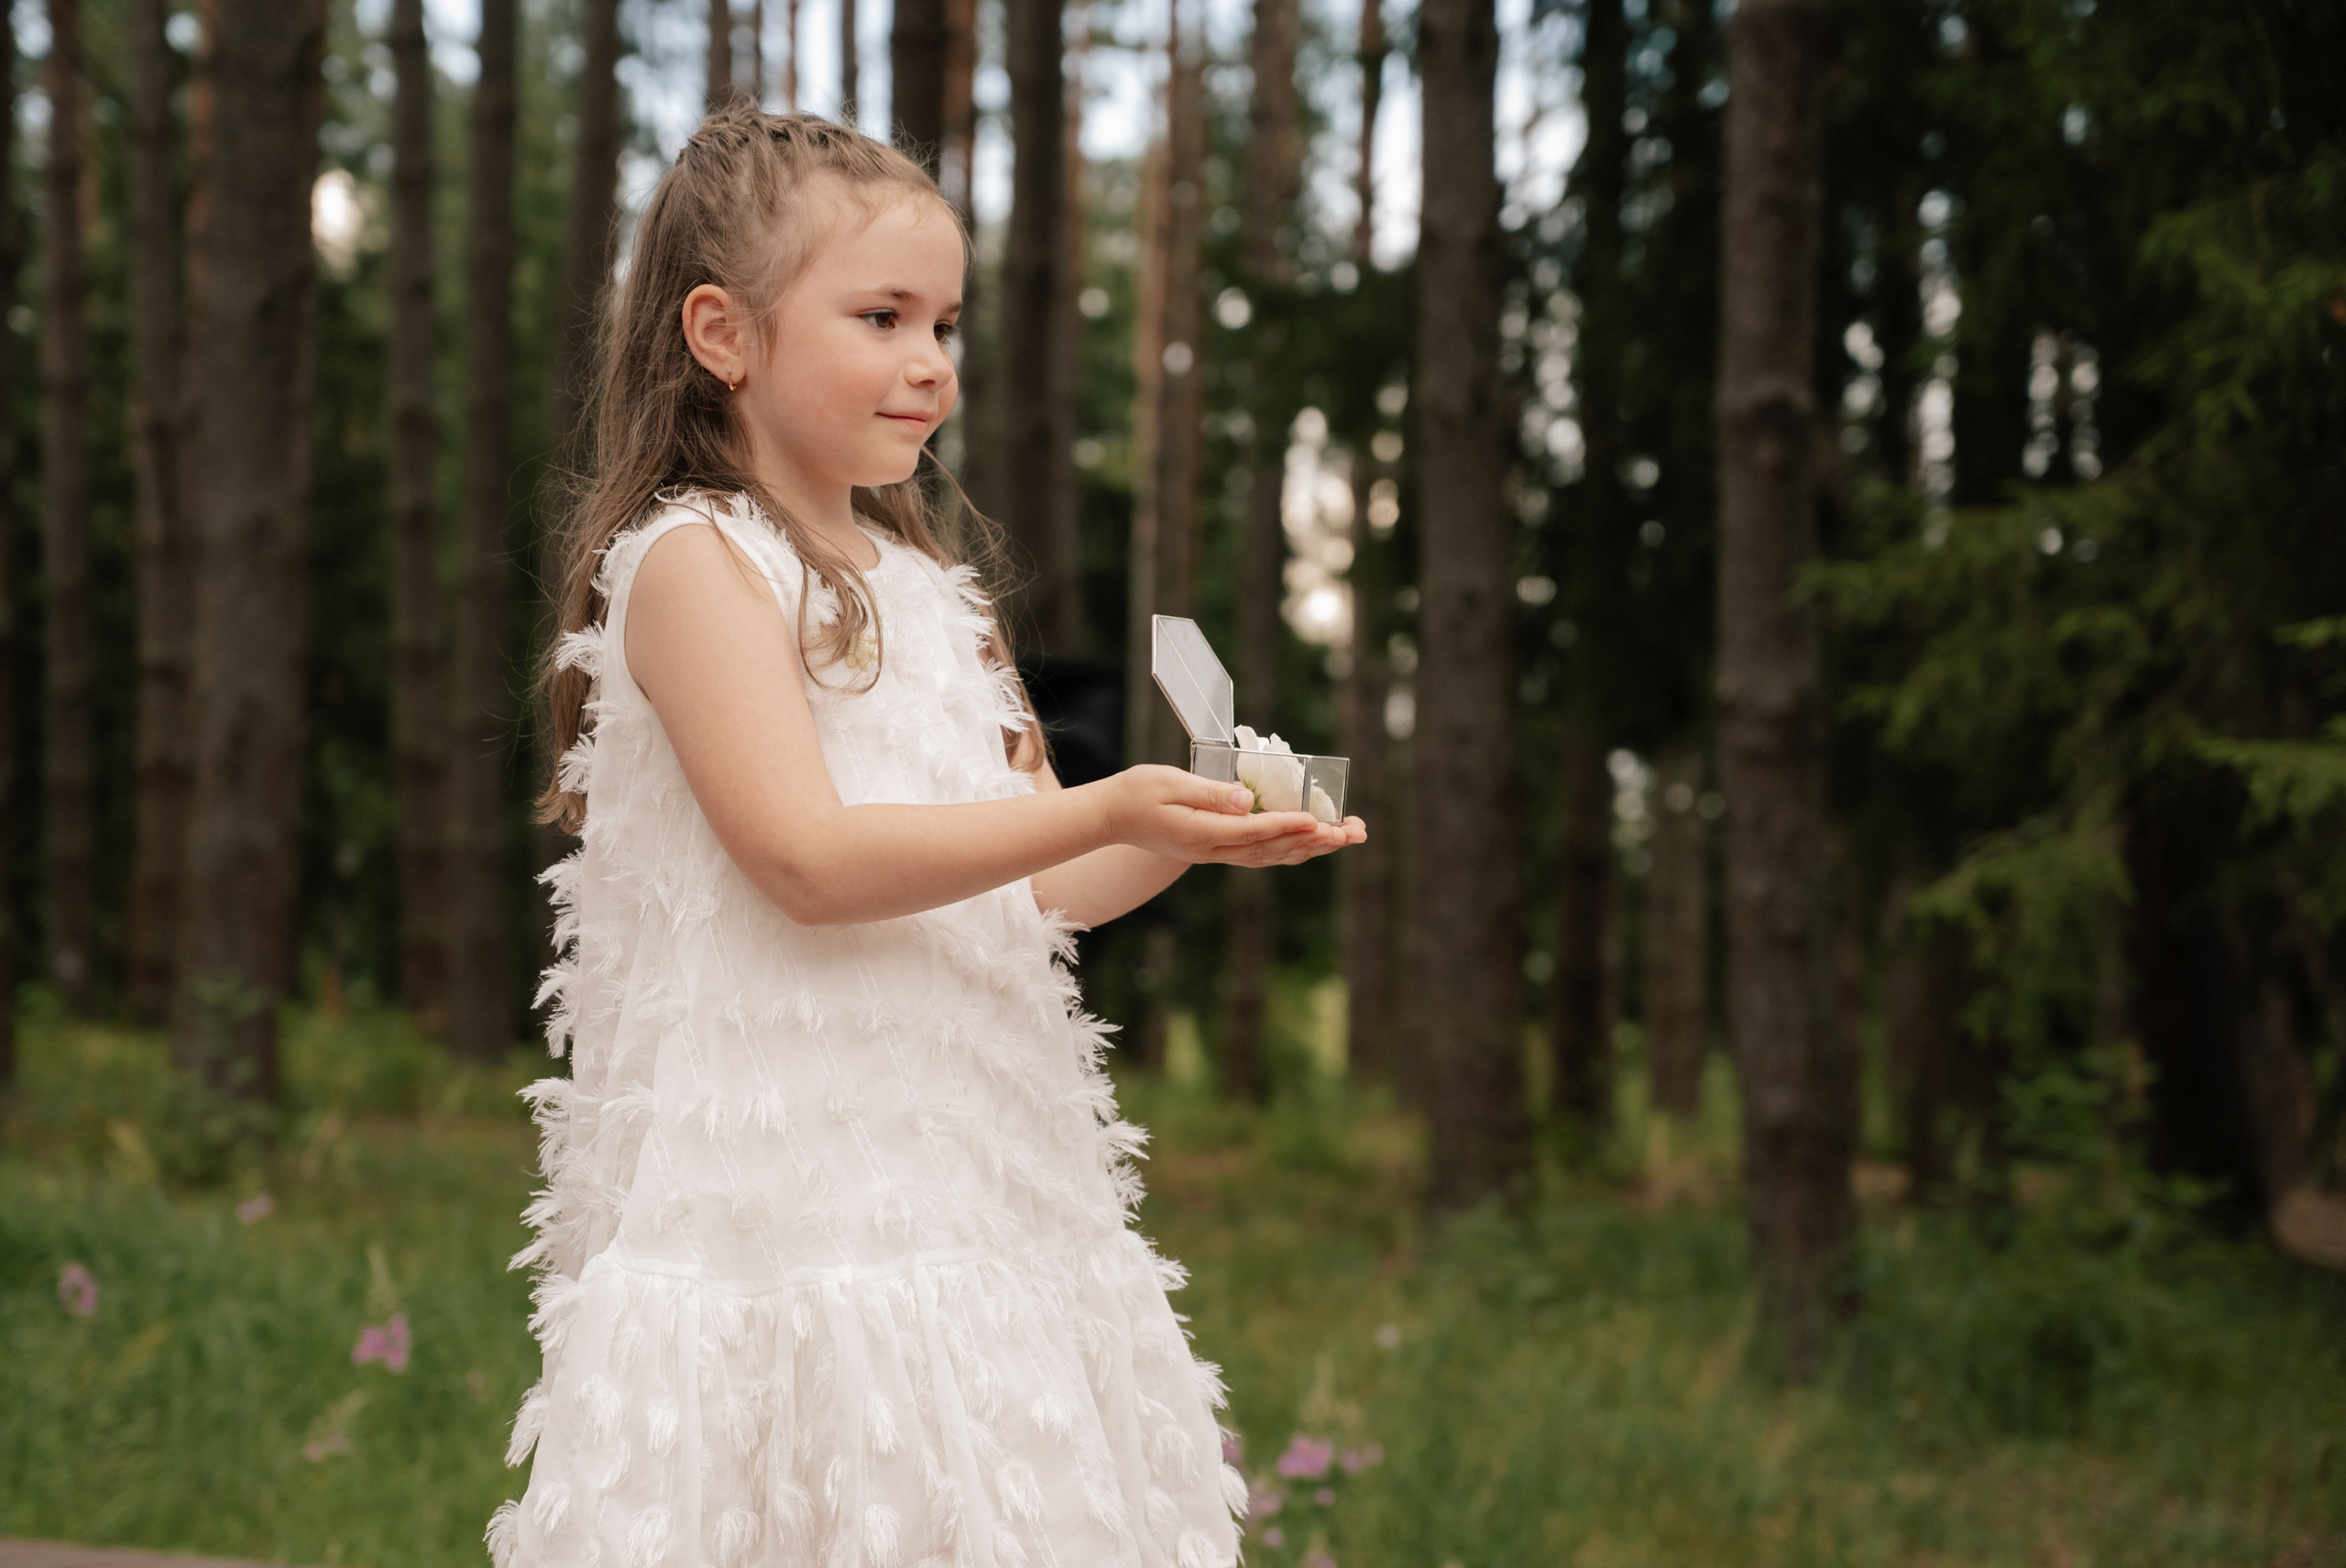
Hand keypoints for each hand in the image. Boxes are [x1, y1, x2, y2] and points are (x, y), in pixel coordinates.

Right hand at [1104, 765, 1367, 866]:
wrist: (1112, 817)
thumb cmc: (1137, 793)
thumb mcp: (1169, 783)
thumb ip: (1209, 792)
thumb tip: (1247, 800)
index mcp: (1202, 834)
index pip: (1255, 832)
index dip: (1290, 827)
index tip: (1320, 823)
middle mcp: (1214, 849)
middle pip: (1274, 850)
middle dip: (1316, 841)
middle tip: (1353, 833)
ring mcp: (1216, 852)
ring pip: (1272, 855)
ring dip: (1311, 847)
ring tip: (1346, 837)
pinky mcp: (1217, 848)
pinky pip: (1262, 853)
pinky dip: (1291, 848)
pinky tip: (1312, 842)